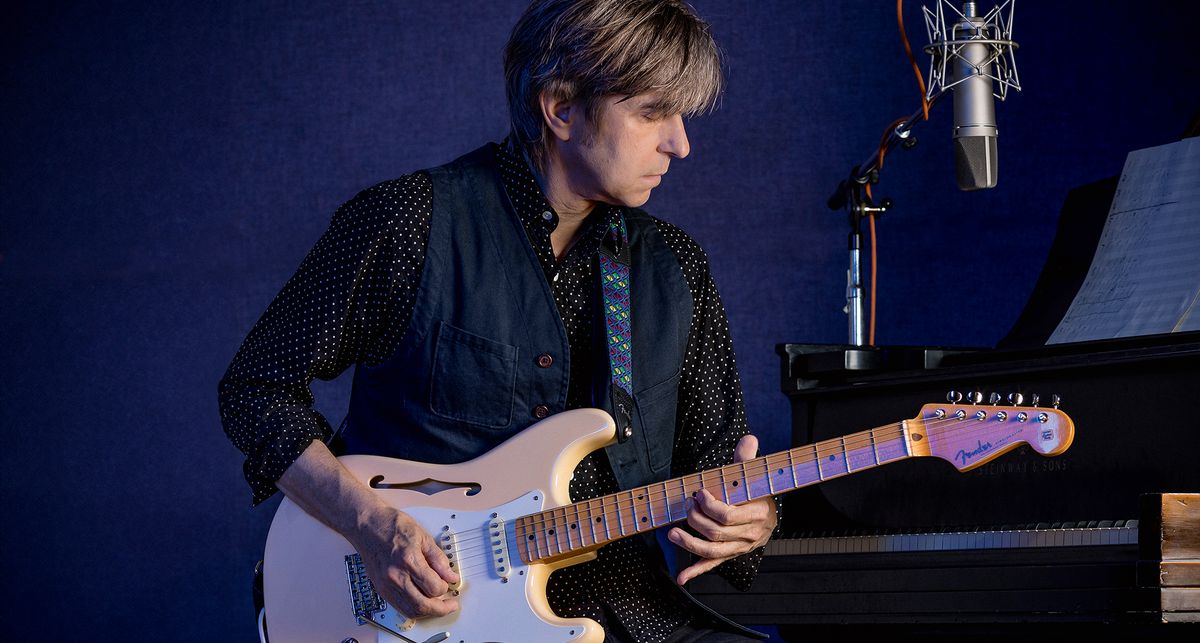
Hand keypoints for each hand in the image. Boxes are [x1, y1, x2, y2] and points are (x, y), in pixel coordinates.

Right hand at [351, 504, 460, 619]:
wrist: (366, 525)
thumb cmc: (392, 526)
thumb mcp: (422, 536)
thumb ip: (438, 558)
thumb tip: (450, 576)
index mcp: (408, 560)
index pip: (433, 587)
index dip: (446, 587)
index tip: (451, 582)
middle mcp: (395, 576)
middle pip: (422, 606)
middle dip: (441, 609)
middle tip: (450, 605)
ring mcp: (386, 585)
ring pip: (410, 611)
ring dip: (427, 612)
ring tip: (438, 606)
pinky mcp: (381, 589)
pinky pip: (400, 607)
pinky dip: (414, 609)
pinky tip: (422, 602)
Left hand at [667, 434, 777, 584]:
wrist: (768, 514)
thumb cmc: (756, 492)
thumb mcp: (753, 475)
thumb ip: (747, 459)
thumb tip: (749, 439)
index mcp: (757, 513)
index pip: (728, 515)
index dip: (710, 506)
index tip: (699, 493)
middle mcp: (749, 534)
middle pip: (716, 533)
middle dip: (695, 519)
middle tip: (685, 504)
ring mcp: (739, 548)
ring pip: (712, 551)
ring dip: (689, 543)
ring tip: (672, 533)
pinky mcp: (729, 555)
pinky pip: (712, 566)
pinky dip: (695, 572)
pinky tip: (681, 577)